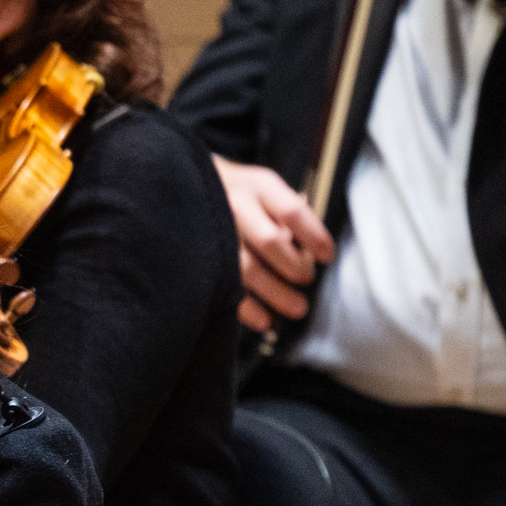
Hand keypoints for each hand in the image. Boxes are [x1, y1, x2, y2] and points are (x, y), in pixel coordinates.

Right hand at [211, 155, 333, 332]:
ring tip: (297, 307)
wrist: (179, 190)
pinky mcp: (196, 257)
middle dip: (296, 268)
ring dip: (276, 293)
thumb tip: (308, 251)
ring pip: (247, 269)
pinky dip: (246, 308)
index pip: (293, 212)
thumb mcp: (261, 187)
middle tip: (306, 280)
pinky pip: (222, 287)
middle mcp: (234, 206)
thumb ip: (284, 212)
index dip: (315, 237)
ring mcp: (211, 232)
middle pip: (272, 242)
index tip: (326, 256)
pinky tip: (263, 319)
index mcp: (257, 186)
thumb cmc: (233, 194)